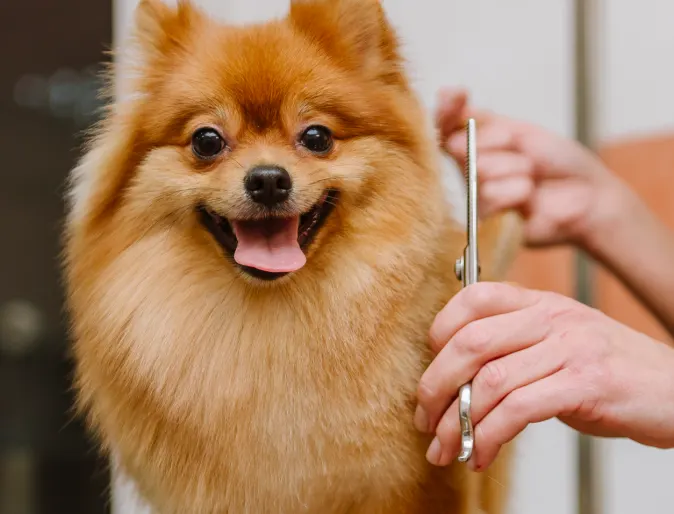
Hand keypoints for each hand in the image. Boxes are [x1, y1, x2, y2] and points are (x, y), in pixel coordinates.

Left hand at [415, 282, 673, 470]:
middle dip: (435, 385)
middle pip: (471, 342)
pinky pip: (519, 410)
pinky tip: (482, 454)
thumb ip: (512, 350)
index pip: (474, 297)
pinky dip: (490, 437)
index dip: (439, 331)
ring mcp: (570, 348)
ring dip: (457, 422)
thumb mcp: (557, 344)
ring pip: (489, 381)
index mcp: (540, 304)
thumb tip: (453, 381)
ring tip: (446, 447)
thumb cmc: (609, 372)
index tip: (429, 368)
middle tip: (424, 419)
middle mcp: (552, 318)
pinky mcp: (587, 384)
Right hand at [435, 88, 631, 248]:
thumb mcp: (520, 130)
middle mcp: (469, 172)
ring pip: (478, 171)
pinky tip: (529, 196)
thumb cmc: (558, 163)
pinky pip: (489, 198)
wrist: (589, 195)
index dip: (445, 110)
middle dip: (498, 143)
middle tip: (524, 153)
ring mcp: (477, 197)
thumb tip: (443, 93)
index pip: (443, 126)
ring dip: (514, 168)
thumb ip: (481, 118)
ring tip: (532, 177)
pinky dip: (515, 192)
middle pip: (460, 146)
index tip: (455, 96)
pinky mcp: (487, 223)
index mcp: (475, 147)